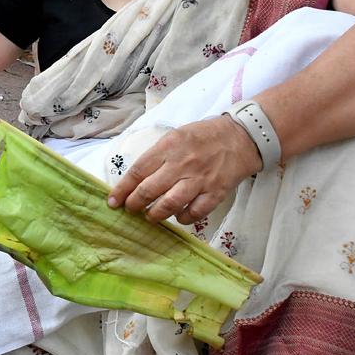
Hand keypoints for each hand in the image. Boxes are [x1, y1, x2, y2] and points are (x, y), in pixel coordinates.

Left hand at [106, 116, 261, 223]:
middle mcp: (182, 164)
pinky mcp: (216, 192)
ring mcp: (199, 180)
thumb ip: (157, 155)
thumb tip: (137, 178)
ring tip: (150, 216)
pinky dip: (183, 218)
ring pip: (169, 205)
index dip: (122, 189)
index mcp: (169, 146)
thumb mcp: (176, 136)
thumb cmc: (204, 136)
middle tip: (130, 209)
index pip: (138, 171)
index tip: (113, 201)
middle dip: (135, 204)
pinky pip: (195, 213)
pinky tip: (178, 217)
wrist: (241, 137)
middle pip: (150, 190)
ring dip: (155, 214)